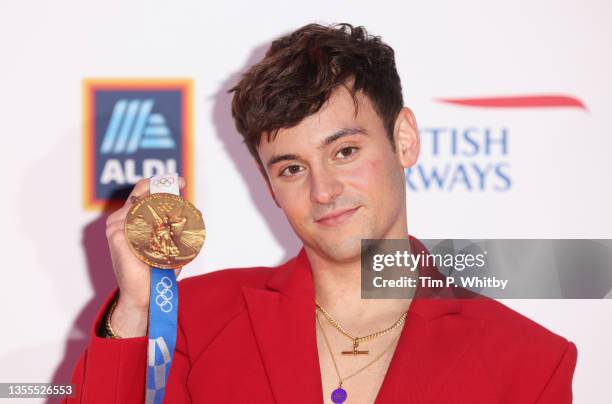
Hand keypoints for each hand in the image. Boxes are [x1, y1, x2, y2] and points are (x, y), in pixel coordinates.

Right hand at [104, 176, 185, 336]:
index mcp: (128, 218)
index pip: (142, 191)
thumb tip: (193, 211)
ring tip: (175, 223)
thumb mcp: (166, 244)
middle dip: (164, 191)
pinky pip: (139, 223)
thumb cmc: (155, 269)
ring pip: (143, 207)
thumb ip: (172, 227)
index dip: (159, 182)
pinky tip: (162, 235)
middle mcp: (119, 220)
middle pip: (143, 194)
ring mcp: (116, 227)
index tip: (180, 181)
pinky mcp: (117, 237)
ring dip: (162, 211)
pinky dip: (155, 226)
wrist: (143, 294)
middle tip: (181, 190)